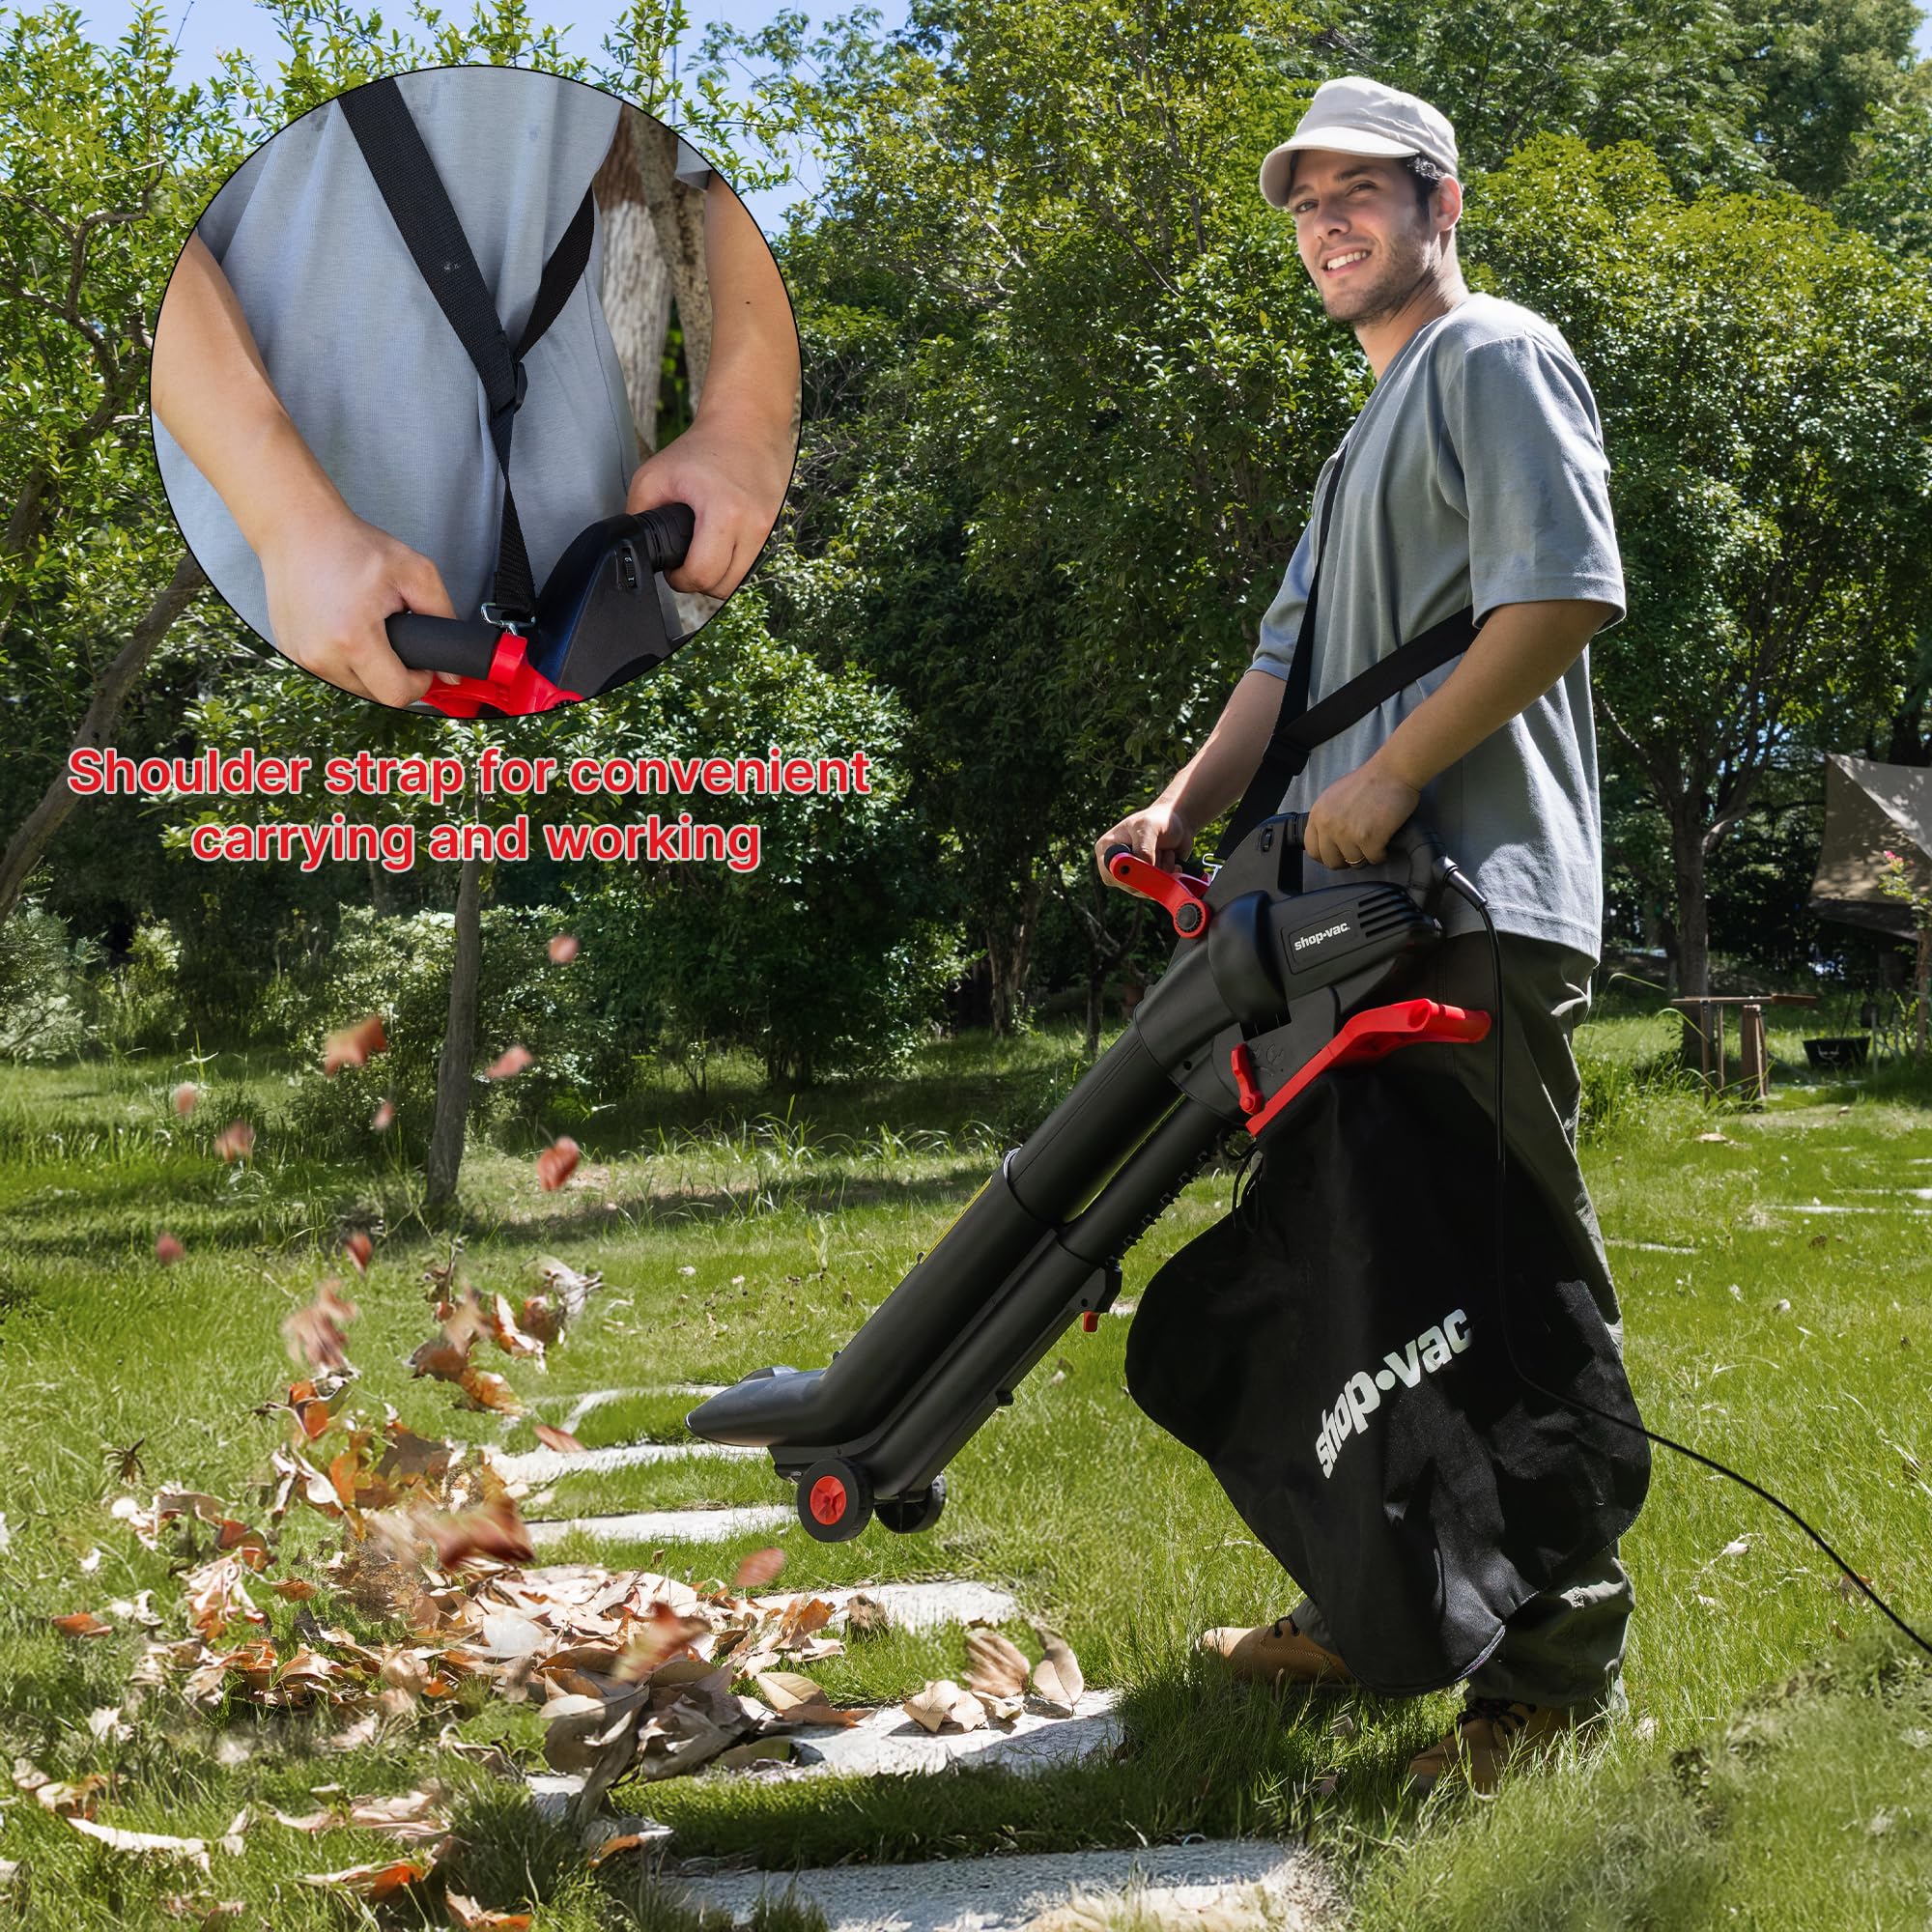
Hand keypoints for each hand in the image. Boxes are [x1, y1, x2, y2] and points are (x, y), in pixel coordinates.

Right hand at [256, 501, 455, 707]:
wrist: (295, 529)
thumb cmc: (351, 544)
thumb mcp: (414, 572)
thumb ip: (443, 618)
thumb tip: (452, 670)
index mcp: (352, 638)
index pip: (397, 694)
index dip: (419, 682)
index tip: (422, 664)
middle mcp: (321, 654)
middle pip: (377, 694)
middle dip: (395, 672)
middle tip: (395, 636)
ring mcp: (302, 657)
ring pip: (354, 687)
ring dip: (370, 669)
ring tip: (369, 629)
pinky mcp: (290, 653)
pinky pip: (331, 674)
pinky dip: (345, 660)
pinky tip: (346, 630)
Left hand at [626, 409, 792, 599]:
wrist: (747, 424)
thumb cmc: (701, 449)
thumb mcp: (654, 476)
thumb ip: (638, 515)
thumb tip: (637, 548)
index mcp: (724, 512)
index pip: (703, 575)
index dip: (681, 579)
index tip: (674, 567)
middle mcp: (755, 525)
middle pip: (724, 587)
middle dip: (700, 580)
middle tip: (687, 561)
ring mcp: (771, 529)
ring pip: (742, 582)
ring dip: (720, 575)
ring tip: (706, 553)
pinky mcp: (779, 529)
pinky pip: (755, 565)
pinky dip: (737, 562)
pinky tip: (725, 543)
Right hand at [1095, 800, 1193, 884]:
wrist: (1179, 823)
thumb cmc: (1160, 820)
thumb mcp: (1149, 827)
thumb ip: (1143, 849)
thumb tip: (1142, 872)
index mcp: (1107, 849)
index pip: (1110, 875)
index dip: (1129, 876)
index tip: (1148, 865)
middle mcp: (1117, 863)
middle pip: (1129, 886)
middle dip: (1150, 873)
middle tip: (1162, 852)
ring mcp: (1132, 873)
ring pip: (1145, 889)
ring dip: (1162, 872)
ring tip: (1166, 852)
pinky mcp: (1147, 879)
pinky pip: (1157, 890)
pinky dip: (1169, 878)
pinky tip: (1173, 861)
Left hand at [1302, 761, 1420, 870]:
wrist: (1392, 772)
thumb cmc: (1368, 782)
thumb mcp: (1333, 797)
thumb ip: (1327, 818)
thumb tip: (1327, 840)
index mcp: (1318, 814)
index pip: (1313, 849)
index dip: (1326, 856)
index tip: (1338, 855)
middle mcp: (1328, 825)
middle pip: (1332, 861)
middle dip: (1347, 861)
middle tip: (1359, 853)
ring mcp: (1347, 833)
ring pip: (1354, 862)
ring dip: (1366, 857)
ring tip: (1374, 845)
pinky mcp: (1369, 839)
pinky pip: (1374, 859)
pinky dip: (1381, 855)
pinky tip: (1385, 845)